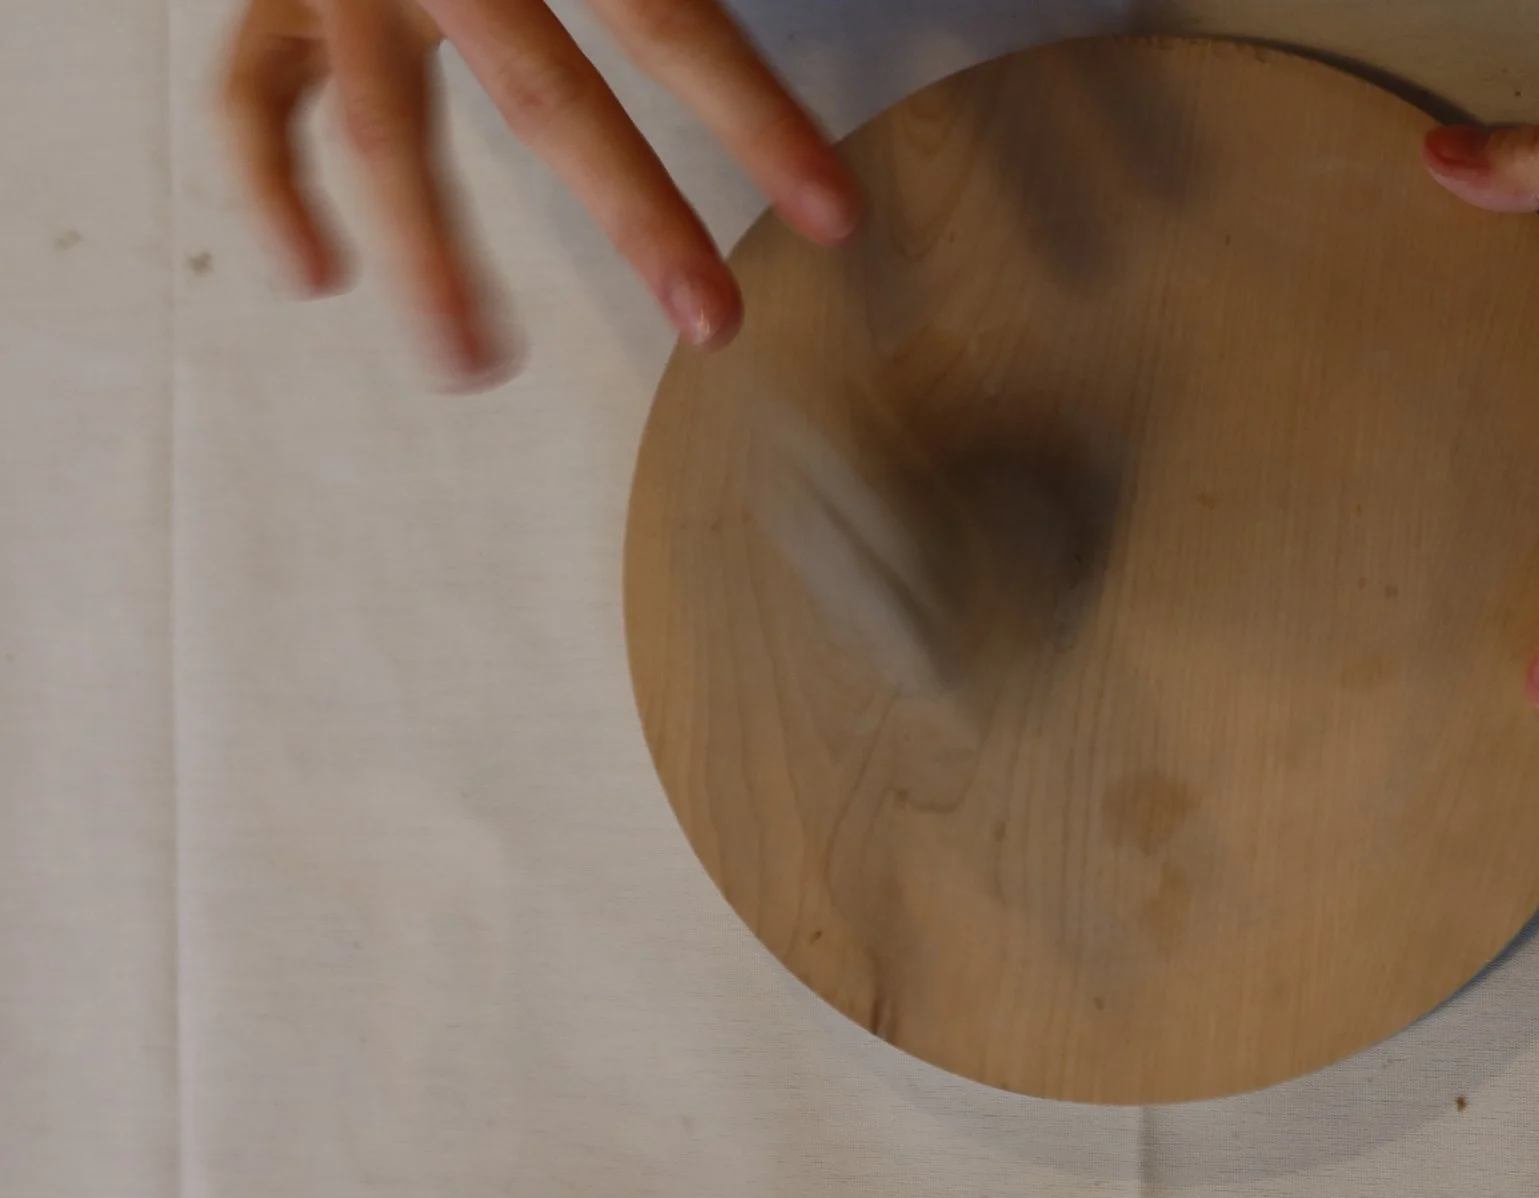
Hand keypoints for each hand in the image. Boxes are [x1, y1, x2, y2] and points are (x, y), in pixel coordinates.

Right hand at [220, 0, 863, 383]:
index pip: (669, 18)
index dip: (758, 118)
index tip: (837, 216)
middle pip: (544, 91)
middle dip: (635, 215)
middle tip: (715, 326)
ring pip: (379, 126)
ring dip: (429, 256)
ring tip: (475, 370)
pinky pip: (250, 94)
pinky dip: (269, 186)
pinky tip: (315, 278)